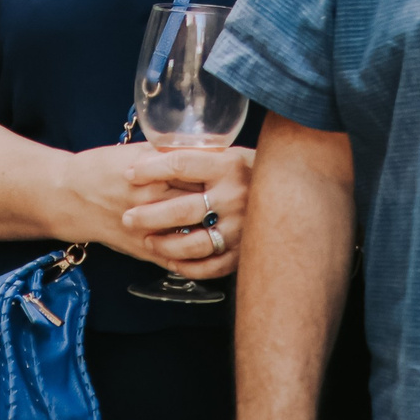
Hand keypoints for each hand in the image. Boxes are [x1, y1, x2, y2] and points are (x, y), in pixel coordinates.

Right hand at [56, 143, 233, 269]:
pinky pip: (179, 261)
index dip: (223, 175)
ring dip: (216, 232)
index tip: (241, 172)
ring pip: (194, 237)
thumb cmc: (101, 168)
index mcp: (154, 174)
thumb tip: (207, 149)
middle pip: (202, 205)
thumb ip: (171, 152)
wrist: (67, 195)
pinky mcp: (143, 250)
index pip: (200, 176)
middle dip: (227, 204)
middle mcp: (153, 202)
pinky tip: (215, 251)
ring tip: (234, 225)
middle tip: (247, 199)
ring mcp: (148, 230)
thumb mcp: (136, 150)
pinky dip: (199, 259)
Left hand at [120, 144, 253, 278]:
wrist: (293, 194)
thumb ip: (197, 156)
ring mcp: (242, 228)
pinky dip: (187, 267)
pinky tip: (171, 261)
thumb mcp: (229, 154)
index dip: (150, 169)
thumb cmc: (249, 171)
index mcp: (228, 166)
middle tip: (127, 218)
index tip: (129, 174)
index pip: (181, 164)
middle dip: (148, 215)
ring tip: (148, 241)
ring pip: (194, 244)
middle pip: (182, 210)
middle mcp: (236, 197)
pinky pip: (211, 266)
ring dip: (165, 245)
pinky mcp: (245, 252)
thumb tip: (152, 151)